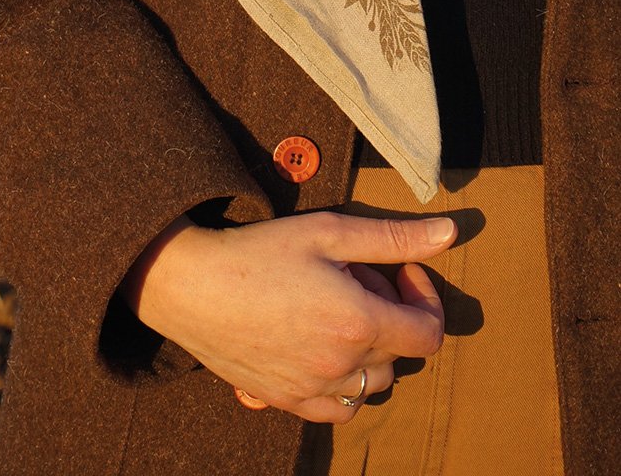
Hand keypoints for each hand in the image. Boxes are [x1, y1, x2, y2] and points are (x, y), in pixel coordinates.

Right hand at [117, 208, 456, 422]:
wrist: (190, 286)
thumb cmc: (259, 252)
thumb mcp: (328, 231)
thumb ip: (393, 237)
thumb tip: (450, 233)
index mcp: (359, 323)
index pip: (428, 333)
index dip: (423, 297)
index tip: (398, 270)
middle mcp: (342, 367)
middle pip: (398, 357)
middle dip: (388, 315)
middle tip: (353, 278)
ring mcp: (312, 390)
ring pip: (370, 388)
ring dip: (368, 353)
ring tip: (333, 312)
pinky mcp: (285, 401)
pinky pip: (336, 409)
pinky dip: (341, 385)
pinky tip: (316, 347)